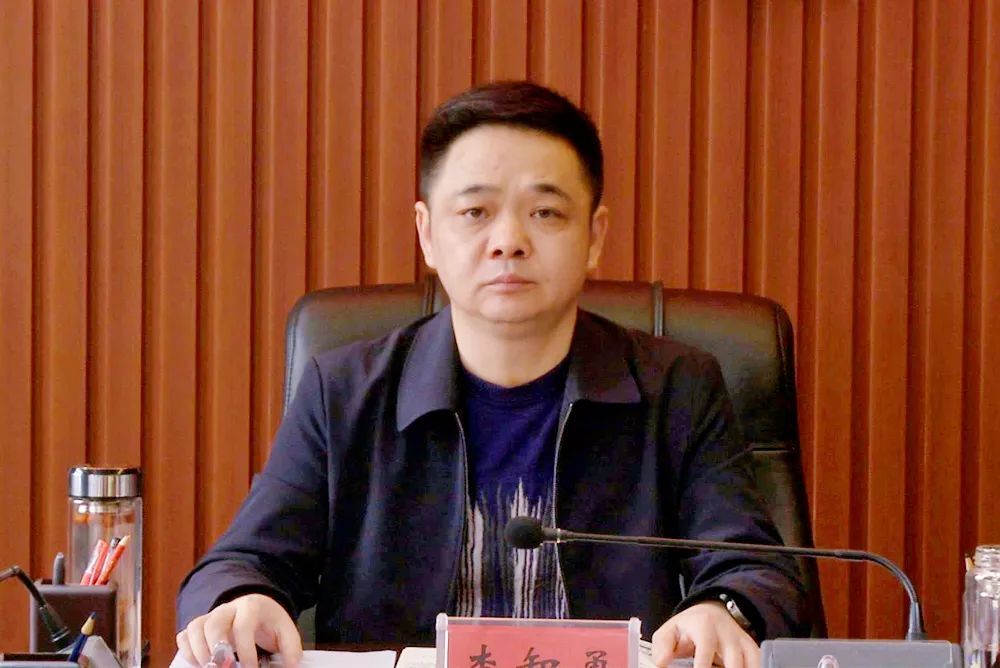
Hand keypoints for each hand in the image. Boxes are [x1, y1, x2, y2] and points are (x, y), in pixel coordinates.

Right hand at [176, 593, 302, 667]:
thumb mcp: (284, 629)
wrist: (255, 606)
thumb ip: (291, 646)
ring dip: (199, 651)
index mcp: (251, 607)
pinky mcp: (199, 626)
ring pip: (195, 627)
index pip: (243, 626)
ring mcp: (211, 616)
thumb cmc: (268, 621)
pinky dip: (187, 650)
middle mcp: (228, 609)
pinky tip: (199, 664)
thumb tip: (292, 665)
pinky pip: (185, 635)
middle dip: (216, 648)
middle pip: (214, 623)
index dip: (245, 650)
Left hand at [651, 601, 758, 667]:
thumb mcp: (671, 630)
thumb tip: (660, 663)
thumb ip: (663, 646)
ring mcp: (742, 641)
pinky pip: (757, 663)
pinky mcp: (752, 649)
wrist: (713, 613)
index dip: (702, 666)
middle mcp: (727, 633)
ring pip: (750, 663)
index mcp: (704, 626)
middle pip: (734, 661)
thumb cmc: (689, 627)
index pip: (706, 648)